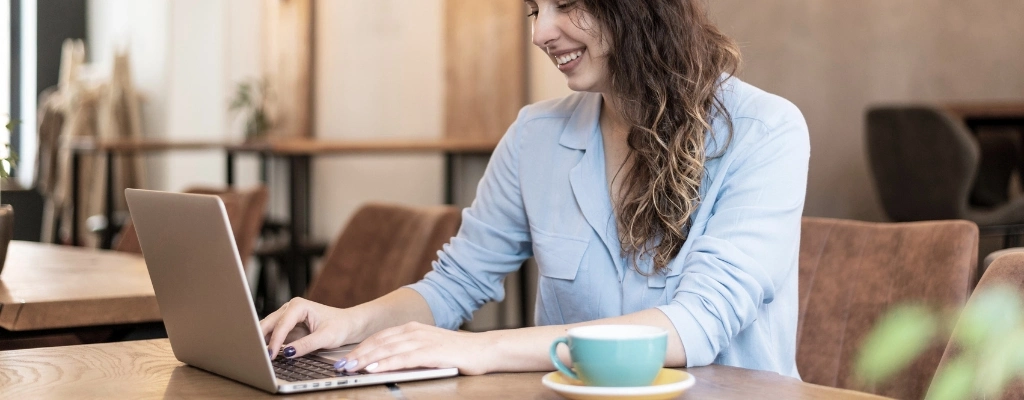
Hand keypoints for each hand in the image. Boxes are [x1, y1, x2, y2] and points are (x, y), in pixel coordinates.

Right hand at [260, 297, 359, 358]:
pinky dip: (268, 344)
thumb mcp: (326, 337)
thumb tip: (287, 353)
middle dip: (261, 339)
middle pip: (268, 324)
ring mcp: (286, 318)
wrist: (348, 325)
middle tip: (257, 356)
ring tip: (258, 357)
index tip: (271, 355)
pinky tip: (266, 355)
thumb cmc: (340, 327)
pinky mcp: (287, 328)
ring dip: (263, 342)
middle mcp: (289, 309)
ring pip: (268, 329)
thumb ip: (306, 345)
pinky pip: (273, 336)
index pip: (281, 324)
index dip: (275, 341)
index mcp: (298, 306)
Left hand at [340, 322, 494, 375]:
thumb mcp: (428, 347)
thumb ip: (408, 350)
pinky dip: (387, 363)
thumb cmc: (456, 352)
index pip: (379, 337)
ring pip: (388, 350)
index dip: (360, 348)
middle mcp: (415, 331)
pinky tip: (375, 369)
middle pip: (380, 343)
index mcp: (412, 328)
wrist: (484, 349)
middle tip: (341, 366)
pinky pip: (404, 358)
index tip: (345, 359)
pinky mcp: (432, 352)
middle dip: (358, 355)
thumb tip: (384, 362)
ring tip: (351, 368)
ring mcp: (423, 340)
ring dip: (367, 359)